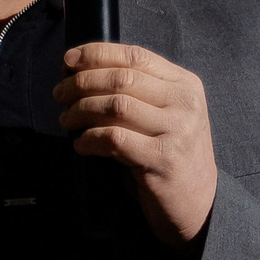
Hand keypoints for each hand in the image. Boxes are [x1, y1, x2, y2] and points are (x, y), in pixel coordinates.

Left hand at [54, 42, 217, 247]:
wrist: (200, 205)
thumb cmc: (171, 158)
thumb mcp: (166, 117)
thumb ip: (139, 94)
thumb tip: (83, 71)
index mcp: (185, 85)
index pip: (135, 56)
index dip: (97, 54)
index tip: (68, 59)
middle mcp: (184, 103)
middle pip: (122, 79)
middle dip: (82, 82)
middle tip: (60, 94)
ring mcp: (176, 131)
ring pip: (116, 105)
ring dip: (82, 110)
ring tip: (66, 120)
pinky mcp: (161, 160)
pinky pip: (114, 139)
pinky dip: (90, 139)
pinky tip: (81, 144)